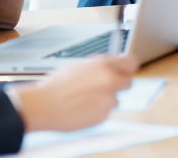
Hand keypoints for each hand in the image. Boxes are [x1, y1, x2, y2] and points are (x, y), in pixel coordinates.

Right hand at [10, 55, 138, 131]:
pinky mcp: (104, 114)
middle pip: (127, 82)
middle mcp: (109, 80)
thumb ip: (97, 65)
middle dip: (118, 84)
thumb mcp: (77, 65)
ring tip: (85, 98)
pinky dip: (98, 110)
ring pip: (115, 98)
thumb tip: (108, 65)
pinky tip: (83, 107)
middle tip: (103, 86)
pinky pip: (106, 111)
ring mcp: (108, 98)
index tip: (129, 69)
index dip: (130, 66)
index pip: (131, 62)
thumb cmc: (57, 85)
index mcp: (103, 64)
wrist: (45, 105)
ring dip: (105, 98)